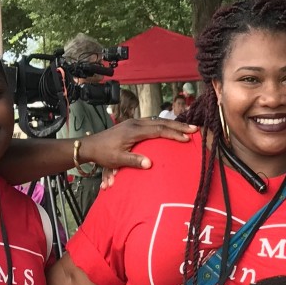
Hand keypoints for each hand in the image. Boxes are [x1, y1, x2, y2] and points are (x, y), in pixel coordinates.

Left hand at [80, 117, 197, 173]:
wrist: (90, 146)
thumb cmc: (103, 154)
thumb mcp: (117, 160)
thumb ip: (133, 161)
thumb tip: (150, 164)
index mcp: (133, 131)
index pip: (158, 130)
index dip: (173, 134)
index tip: (187, 138)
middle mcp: (135, 123)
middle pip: (161, 122)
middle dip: (179, 126)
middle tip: (195, 129)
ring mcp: (134, 122)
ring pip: (158, 120)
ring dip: (173, 124)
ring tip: (187, 128)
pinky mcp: (132, 124)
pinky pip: (152, 122)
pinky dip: (164, 124)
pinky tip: (171, 127)